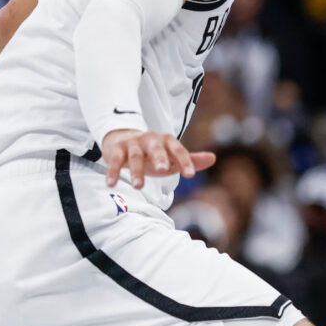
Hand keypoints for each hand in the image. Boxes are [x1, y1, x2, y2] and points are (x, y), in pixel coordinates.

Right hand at [100, 129, 215, 189]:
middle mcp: (150, 140)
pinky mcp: (117, 150)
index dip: (185, 161)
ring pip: (135, 156)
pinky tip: (112, 184)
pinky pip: (115, 161)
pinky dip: (113, 171)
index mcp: (166, 141)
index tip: (190, 175)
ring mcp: (132, 144)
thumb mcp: (172, 157)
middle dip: (159, 158)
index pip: (178, 150)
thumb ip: (191, 159)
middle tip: (163, 170)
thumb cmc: (153, 153)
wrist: (123, 139)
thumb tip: (213, 158)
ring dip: (136, 171)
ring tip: (139, 186)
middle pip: (155, 148)